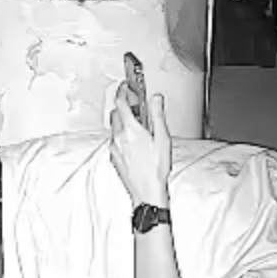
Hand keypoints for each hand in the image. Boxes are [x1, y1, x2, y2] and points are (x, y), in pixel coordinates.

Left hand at [109, 82, 171, 206]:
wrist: (147, 192)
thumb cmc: (155, 169)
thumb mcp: (162, 138)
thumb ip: (157, 115)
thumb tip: (156, 99)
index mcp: (130, 130)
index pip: (121, 102)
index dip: (123, 90)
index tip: (126, 85)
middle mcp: (118, 138)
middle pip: (115, 113)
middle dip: (123, 106)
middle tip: (135, 104)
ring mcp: (114, 149)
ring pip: (114, 127)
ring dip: (123, 121)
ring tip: (137, 124)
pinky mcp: (114, 158)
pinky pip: (114, 140)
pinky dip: (122, 135)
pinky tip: (133, 141)